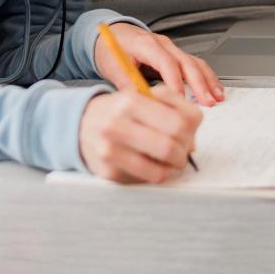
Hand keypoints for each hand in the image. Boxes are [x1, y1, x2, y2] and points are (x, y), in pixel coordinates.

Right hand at [79, 83, 202, 183]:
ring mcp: (111, 149)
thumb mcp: (141, 96)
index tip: (191, 130)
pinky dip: (161, 174)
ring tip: (174, 160)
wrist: (81, 123)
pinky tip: (159, 166)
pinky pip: (148, 178)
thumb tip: (193, 136)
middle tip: (184, 149)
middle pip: (172, 144)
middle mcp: (118, 123)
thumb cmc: (119, 110)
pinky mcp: (109, 170)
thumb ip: (170, 106)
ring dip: (176, 166)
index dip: (193, 129)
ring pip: (162, 166)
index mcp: (131, 100)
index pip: (180, 119)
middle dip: (186, 150)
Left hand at [94, 22, 224, 105]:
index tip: (180, 102)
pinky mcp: (175, 55)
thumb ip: (128, 86)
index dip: (175, 83)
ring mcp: (171, 48)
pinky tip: (215, 90)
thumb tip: (142, 105)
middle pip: (186, 62)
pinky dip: (206, 77)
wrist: (112, 35)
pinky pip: (194, 64)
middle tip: (207, 103)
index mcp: (146, 44)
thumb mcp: (113, 67)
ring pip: (195, 62)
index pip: (166, 63)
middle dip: (199, 84)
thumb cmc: (111, 49)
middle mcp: (162, 44)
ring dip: (207, 81)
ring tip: (217, 98)